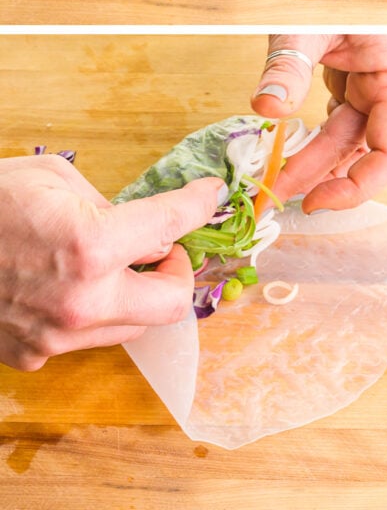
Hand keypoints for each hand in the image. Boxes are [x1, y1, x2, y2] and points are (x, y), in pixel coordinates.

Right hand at [0, 154, 221, 370]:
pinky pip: (85, 337)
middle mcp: (81, 300)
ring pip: (131, 325)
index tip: (208, 196)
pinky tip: (72, 285)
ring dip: (136, 294)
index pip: (174, 224)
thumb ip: (111, 205)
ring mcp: (55, 335)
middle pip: (172, 304)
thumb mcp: (55, 179)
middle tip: (163, 250)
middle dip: (177, 273)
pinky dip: (93, 312)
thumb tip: (147, 228)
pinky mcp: (31, 354)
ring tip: (116, 264)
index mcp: (92, 245)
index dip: (199, 204)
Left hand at [250, 34, 386, 211]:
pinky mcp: (357, 82)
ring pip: (349, 140)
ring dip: (314, 162)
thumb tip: (265, 108)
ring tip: (273, 181)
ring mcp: (377, 84)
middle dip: (323, 176)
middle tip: (276, 196)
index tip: (317, 202)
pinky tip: (286, 155)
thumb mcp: (305, 23)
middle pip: (365, 149)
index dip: (361, 186)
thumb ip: (287, 66)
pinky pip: (340, 124)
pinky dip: (314, 142)